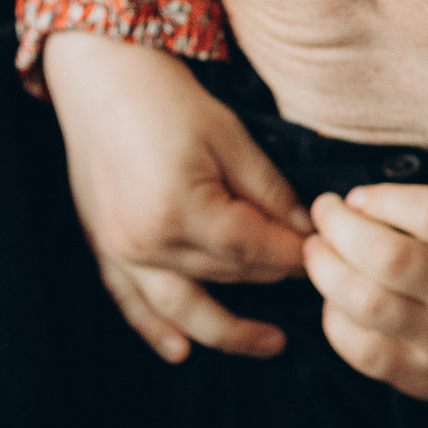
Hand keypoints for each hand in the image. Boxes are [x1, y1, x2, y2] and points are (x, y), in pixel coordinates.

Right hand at [41, 30, 311, 362]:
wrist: (98, 76)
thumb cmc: (165, 97)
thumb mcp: (230, 137)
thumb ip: (270, 192)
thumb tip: (308, 233)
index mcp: (181, 211)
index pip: (255, 252)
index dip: (296, 256)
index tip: (329, 256)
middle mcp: (146, 241)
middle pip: (226, 277)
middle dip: (272, 279)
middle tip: (315, 283)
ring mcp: (119, 250)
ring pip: (183, 306)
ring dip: (227, 330)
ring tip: (270, 344)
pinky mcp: (102, 247)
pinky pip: (131, 302)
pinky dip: (155, 330)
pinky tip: (181, 351)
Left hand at [303, 184, 427, 408]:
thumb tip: (373, 195)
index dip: (383, 197)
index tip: (360, 194)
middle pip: (388, 258)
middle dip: (340, 227)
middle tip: (324, 213)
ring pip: (368, 304)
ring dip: (326, 271)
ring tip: (316, 251)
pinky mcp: (423, 378)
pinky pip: (364, 351)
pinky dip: (335, 320)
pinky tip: (334, 300)